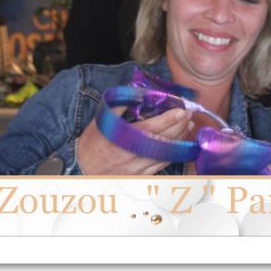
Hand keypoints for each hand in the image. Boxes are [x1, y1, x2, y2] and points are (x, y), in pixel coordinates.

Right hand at [77, 108, 193, 174]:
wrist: (82, 169)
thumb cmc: (93, 143)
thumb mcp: (102, 121)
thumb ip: (119, 106)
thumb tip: (138, 93)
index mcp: (121, 140)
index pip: (151, 129)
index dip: (168, 119)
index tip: (181, 110)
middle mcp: (131, 157)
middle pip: (162, 141)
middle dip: (178, 127)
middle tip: (188, 114)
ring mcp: (137, 169)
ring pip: (165, 154)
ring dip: (180, 140)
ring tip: (188, 126)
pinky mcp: (141, 177)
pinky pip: (162, 165)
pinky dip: (174, 153)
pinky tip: (181, 144)